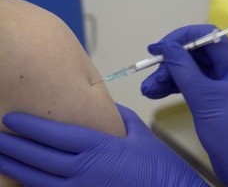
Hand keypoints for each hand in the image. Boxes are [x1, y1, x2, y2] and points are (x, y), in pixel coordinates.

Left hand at [0, 104, 206, 186]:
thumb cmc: (156, 162)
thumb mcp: (138, 132)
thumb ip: (116, 116)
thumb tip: (100, 106)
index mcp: (98, 147)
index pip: (56, 134)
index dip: (31, 126)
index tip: (11, 119)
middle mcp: (84, 170)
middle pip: (40, 157)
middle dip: (14, 147)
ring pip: (39, 180)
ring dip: (16, 168)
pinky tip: (22, 182)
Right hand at [141, 25, 227, 185]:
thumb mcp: (203, 98)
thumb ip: (183, 69)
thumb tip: (166, 46)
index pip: (207, 37)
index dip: (181, 38)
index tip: (158, 47)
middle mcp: (227, 70)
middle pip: (194, 55)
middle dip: (170, 64)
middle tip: (150, 76)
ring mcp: (218, 84)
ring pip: (188, 71)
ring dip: (167, 78)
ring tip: (147, 89)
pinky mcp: (210, 97)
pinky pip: (189, 84)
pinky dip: (172, 87)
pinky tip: (155, 92)